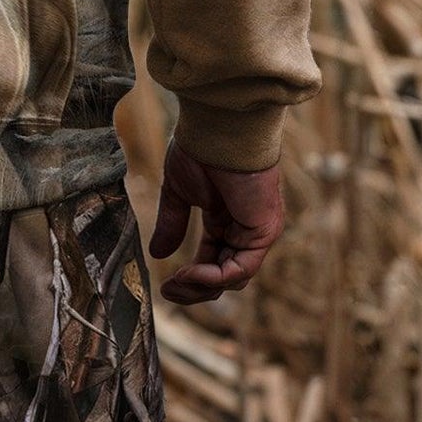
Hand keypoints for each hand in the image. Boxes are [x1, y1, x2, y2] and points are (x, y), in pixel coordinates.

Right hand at [149, 145, 284, 304]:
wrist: (217, 129)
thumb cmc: (199, 149)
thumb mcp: (179, 192)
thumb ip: (172, 223)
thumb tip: (157, 254)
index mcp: (224, 219)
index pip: (211, 260)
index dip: (189, 278)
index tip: (164, 287)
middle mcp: (242, 228)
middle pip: (223, 277)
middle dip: (194, 289)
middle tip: (168, 292)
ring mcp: (255, 232)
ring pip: (233, 278)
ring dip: (202, 286)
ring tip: (177, 281)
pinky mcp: (264, 232)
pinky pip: (241, 268)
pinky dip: (216, 277)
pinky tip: (191, 272)